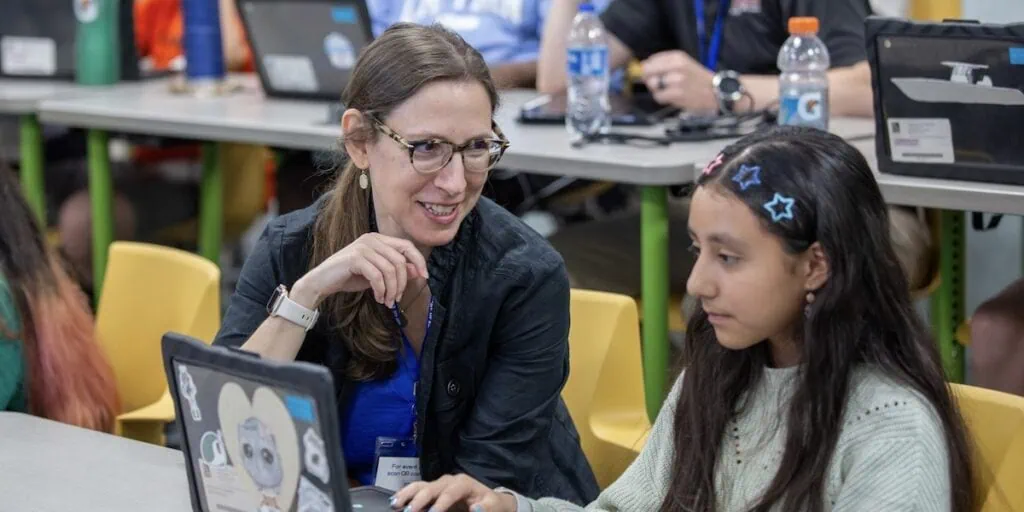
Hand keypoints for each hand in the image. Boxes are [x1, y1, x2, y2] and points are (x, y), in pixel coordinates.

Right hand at [292, 233, 428, 308]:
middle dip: (402, 283)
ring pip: (390, 269)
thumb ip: (395, 270)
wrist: (322, 281)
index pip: (407, 246)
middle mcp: (372, 239)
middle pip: (400, 260)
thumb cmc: (350, 277)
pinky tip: (378, 298)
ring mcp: (363, 247)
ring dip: (392, 290)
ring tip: (386, 301)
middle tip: (396, 299)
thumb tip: (417, 271)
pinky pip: (377, 276)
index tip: (424, 277)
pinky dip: (381, 290)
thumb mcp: (378, 274)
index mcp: (379, 239)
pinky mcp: (355, 258)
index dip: (418, 261)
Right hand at [390, 474, 516, 511]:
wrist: (490, 502)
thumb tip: (475, 508)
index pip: (450, 492)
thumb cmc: (492, 505)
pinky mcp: (433, 491)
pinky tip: (395, 501)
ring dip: (407, 494)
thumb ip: (485, 509)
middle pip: (432, 487)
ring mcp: (440, 485)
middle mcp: (449, 481)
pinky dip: (406, 494)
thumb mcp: (494, 507)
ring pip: (420, 485)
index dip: (440, 503)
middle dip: (419, 500)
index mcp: (464, 483)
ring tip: (395, 504)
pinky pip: (417, 490)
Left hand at [641, 50, 717, 113]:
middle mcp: (676, 66)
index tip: (655, 74)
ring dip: (658, 90)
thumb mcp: (684, 63)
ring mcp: (676, 80)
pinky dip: (663, 98)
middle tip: (661, 84)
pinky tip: (673, 97)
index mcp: (678, 57)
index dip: (649, 69)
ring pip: (652, 85)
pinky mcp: (677, 94)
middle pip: (648, 72)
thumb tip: (643, 66)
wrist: (716, 91)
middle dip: (650, 79)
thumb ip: (664, 64)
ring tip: (670, 91)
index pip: (651, 60)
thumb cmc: (699, 79)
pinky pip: (658, 96)